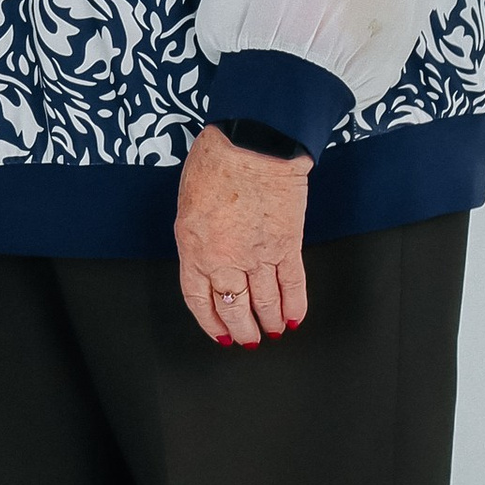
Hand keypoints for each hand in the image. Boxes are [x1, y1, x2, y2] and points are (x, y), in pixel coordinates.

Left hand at [175, 124, 309, 345]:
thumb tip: (207, 254)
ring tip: (273, 331)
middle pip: (232, 308)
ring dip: (269, 321)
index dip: (210, 322)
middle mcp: (224, 259)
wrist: (252, 145)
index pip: (199, 299)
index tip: (218, 334)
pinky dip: (295, 304)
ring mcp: (257, 255)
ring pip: (264, 302)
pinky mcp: (287, 245)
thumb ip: (197, 236)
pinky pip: (292, 284)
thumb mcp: (188, 204)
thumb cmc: (216, 162)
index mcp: (193, 248)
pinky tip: (295, 317)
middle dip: (241, 329)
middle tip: (247, 339)